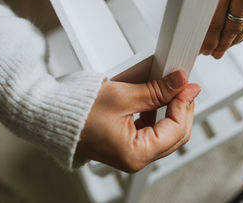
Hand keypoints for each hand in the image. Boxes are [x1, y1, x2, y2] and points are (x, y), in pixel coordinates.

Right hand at [74, 71, 200, 172]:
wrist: (53, 117)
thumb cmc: (78, 112)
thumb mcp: (123, 96)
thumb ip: (157, 90)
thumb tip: (180, 83)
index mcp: (136, 153)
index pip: (176, 130)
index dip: (185, 104)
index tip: (189, 86)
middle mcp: (136, 158)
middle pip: (176, 135)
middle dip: (182, 109)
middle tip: (184, 87)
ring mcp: (132, 153)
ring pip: (167, 133)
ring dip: (172, 111)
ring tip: (171, 90)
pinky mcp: (128, 145)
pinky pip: (153, 131)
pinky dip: (159, 115)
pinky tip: (157, 99)